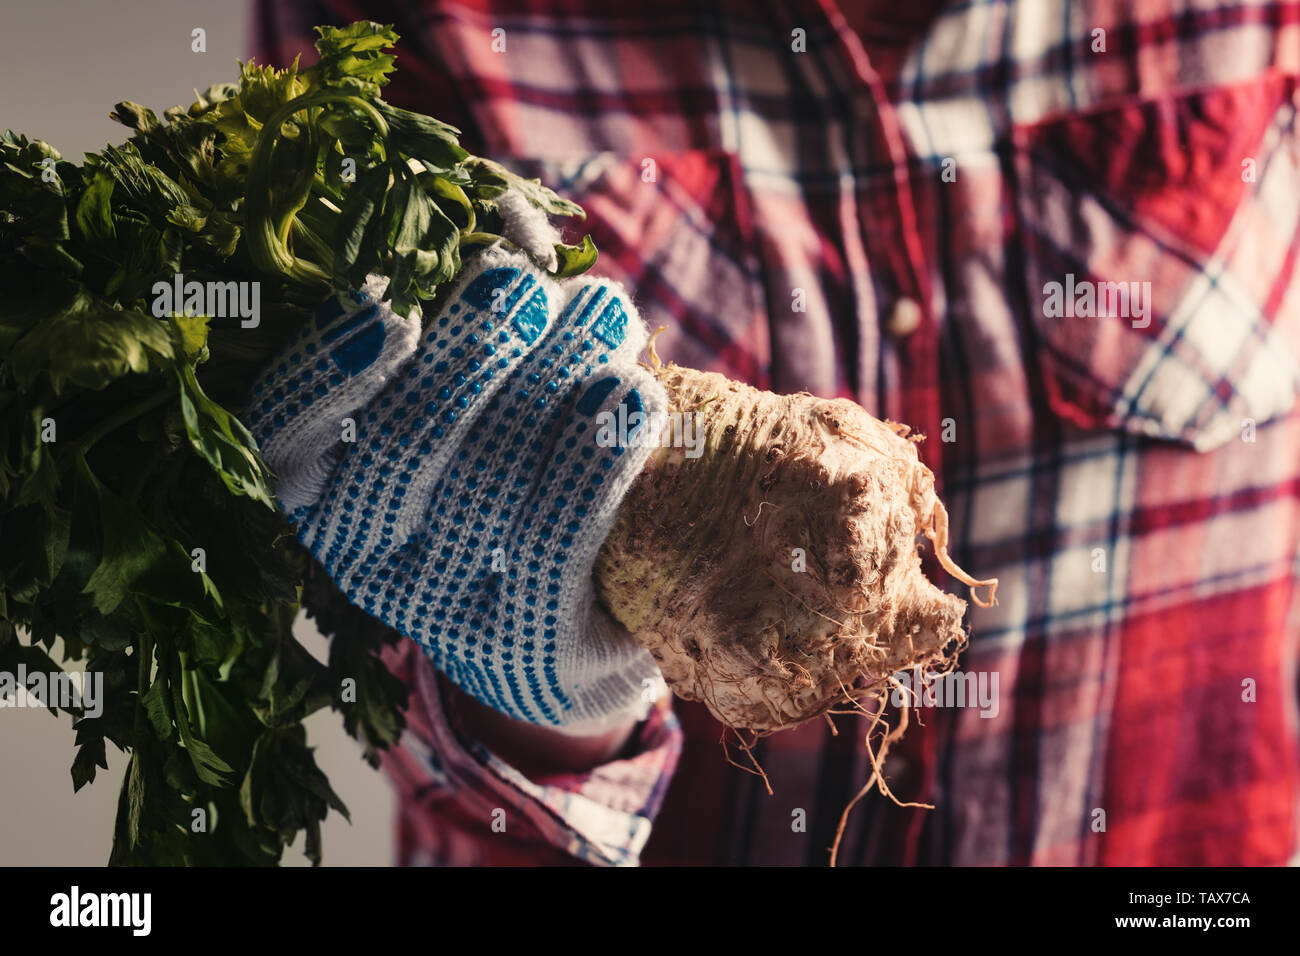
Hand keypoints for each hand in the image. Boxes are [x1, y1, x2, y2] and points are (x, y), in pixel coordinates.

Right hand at [244, 244, 669, 729]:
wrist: (591, 606)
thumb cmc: (520, 473)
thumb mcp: (474, 398)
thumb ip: (463, 326)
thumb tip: (507, 224)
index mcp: (324, 495)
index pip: (284, 435)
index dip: (328, 368)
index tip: (388, 300)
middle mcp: (368, 563)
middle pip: (404, 448)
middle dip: (470, 351)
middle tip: (521, 284)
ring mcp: (446, 616)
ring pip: (491, 485)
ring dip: (551, 380)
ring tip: (600, 312)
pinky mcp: (529, 652)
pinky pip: (559, 549)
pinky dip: (597, 459)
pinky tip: (634, 392)